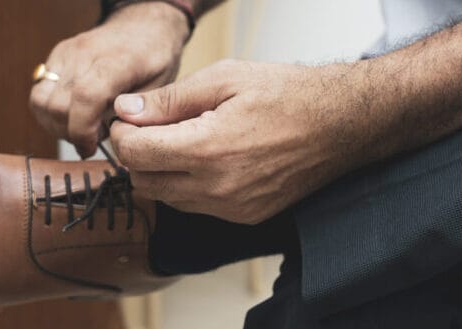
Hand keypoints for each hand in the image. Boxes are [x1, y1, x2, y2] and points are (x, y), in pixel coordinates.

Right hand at [29, 2, 188, 157]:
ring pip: (40, 101)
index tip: (91, 146)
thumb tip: (119, 136)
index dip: (83, 130)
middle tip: (91, 139)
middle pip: (57, 105)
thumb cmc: (155, 57)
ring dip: (55, 125)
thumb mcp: (163, 86)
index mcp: (118, 62)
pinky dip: (50, 113)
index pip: (86, 97)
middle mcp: (85, 54)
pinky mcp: (56, 57)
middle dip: (70, 133)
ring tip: (81, 128)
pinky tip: (73, 116)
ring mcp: (67, 54)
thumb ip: (140, 113)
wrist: (142, 25)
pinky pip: (39, 93)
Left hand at [110, 59, 365, 223]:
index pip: (133, 154)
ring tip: (181, 140)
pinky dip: (186, 186)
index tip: (130, 117)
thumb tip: (126, 110)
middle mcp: (216, 188)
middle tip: (151, 127)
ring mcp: (231, 208)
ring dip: (160, 171)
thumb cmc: (285, 94)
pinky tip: (205, 160)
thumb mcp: (224, 79)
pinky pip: (194, 207)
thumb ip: (169, 100)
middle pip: (142, 181)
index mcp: (207, 149)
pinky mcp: (244, 216)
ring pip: (165, 198)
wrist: (340, 124)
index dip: (122, 133)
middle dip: (136, 154)